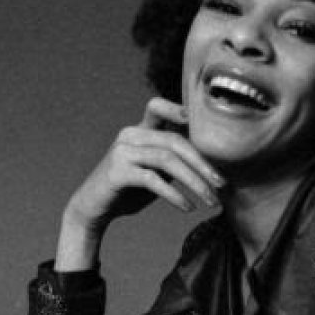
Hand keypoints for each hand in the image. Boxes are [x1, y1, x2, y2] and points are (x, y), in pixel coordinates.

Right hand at [55, 98, 223, 269]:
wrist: (93, 208)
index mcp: (140, 130)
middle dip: (202, 163)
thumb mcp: (154, 170)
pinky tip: (188, 207)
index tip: (200, 119)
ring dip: (194, 182)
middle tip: (221, 184)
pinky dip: (175, 195)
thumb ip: (174, 159)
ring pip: (167, 160)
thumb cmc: (129, 188)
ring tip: (210, 200)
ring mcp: (122, 152)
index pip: (157, 107)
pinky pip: (153, 180)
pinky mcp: (117, 172)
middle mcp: (130, 135)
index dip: (177, 107)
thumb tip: (213, 162)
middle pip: (175, 141)